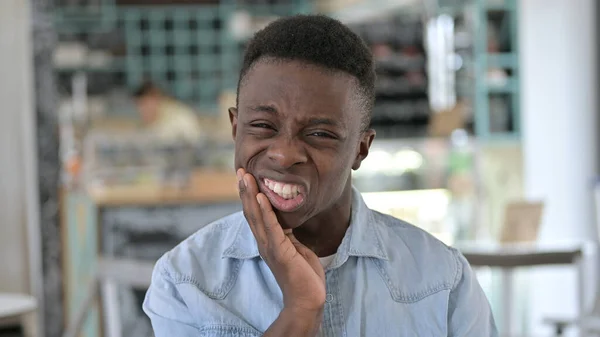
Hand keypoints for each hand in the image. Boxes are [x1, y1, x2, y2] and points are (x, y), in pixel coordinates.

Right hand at [237, 168, 325, 313]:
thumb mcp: (295, 248)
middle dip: (245, 191)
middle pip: (251, 212)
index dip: (250, 196)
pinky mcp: (280, 252)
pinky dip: (266, 212)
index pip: (255, 214)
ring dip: (251, 196)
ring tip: (246, 177)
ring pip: (257, 217)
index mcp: (268, 241)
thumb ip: (287, 234)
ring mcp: (270, 247)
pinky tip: (262, 198)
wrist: (307, 299)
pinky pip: (272, 228)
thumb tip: (285, 220)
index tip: (246, 177)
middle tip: (241, 171)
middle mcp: (264, 242)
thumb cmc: (304, 275)